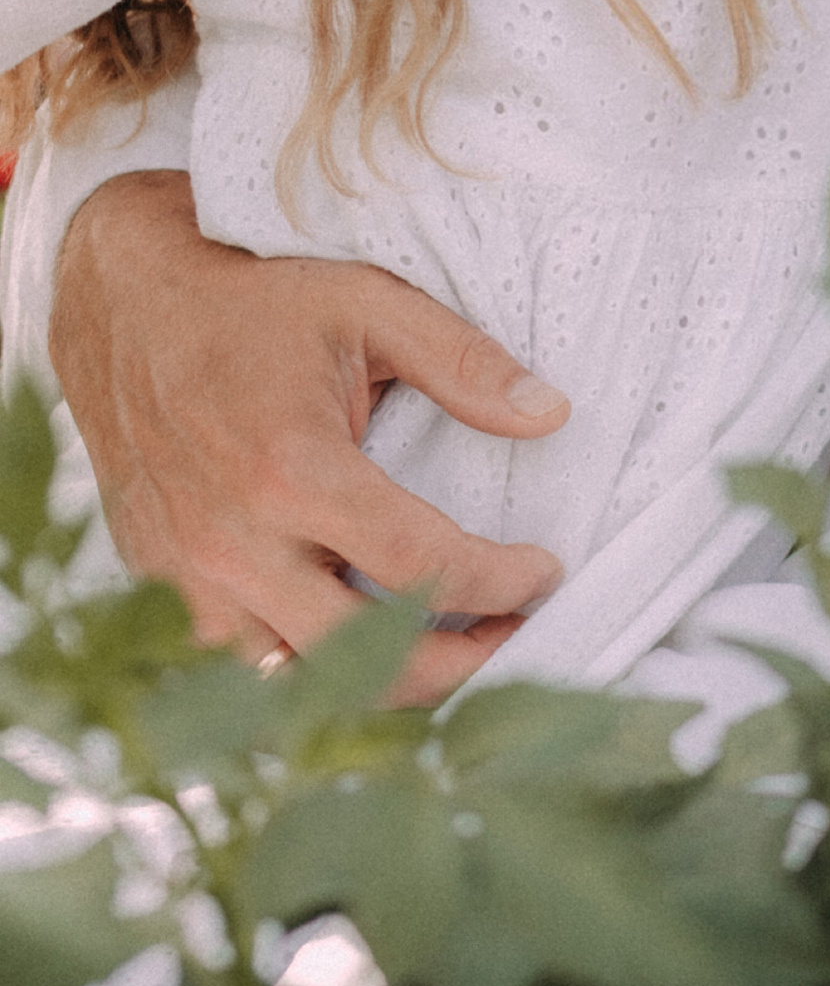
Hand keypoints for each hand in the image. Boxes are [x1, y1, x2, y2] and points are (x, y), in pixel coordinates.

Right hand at [51, 172, 569, 703]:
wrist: (122, 306)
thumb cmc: (251, 303)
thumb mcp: (367, 303)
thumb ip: (463, 361)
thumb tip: (551, 414)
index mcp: (291, 469)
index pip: (420, 567)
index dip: (499, 582)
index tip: (544, 573)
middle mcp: (232, 540)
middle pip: (364, 657)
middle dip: (457, 661)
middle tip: (513, 633)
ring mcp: (185, 576)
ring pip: (297, 682)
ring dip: (381, 683)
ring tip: (447, 648)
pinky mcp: (158, 586)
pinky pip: (239, 669)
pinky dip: (306, 677)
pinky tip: (361, 651)